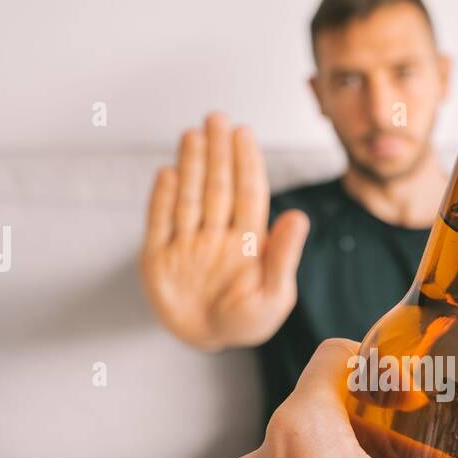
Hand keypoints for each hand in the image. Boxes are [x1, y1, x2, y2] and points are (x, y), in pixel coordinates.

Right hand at [139, 111, 309, 350]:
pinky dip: (163, 199)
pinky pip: (160, 222)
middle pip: (217, 186)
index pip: (247, 193)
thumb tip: (299, 217)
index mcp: (248, 239)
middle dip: (217, 152)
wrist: (207, 340)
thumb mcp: (273, 295)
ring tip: (193, 134)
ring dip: (192, 165)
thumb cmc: (247, 320)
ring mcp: (187, 242)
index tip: (243, 133)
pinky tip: (169, 173)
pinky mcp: (159, 256)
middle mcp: (217, 233)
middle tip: (216, 118)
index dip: (245, 163)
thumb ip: (283, 256)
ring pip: (189, 197)